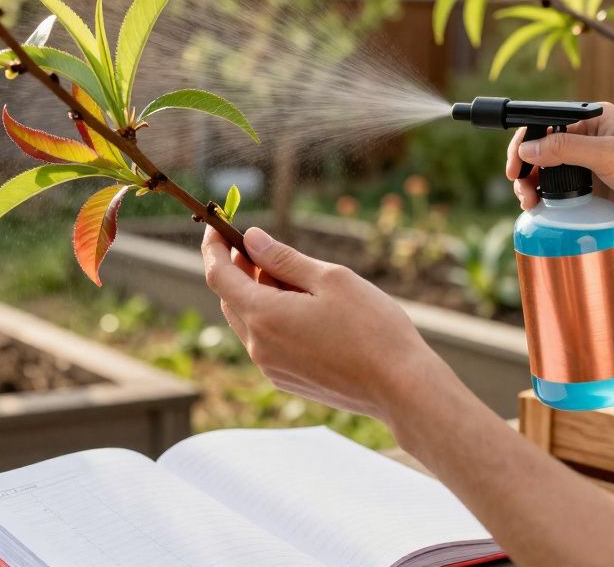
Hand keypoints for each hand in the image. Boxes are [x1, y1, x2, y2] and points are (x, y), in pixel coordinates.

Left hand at [200, 226, 450, 422]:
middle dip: (239, 269)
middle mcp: (259, 346)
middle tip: (264, 248)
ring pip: (248, 321)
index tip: (217, 224)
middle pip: (231, 298)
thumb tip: (252, 239)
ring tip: (296, 279)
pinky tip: (305, 309)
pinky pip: (265, 341)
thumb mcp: (330, 279)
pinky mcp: (286, 380)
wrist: (400, 387)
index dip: (213, 247)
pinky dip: (271, 317)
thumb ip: (283, 259)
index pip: (218, 275)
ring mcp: (271, 368)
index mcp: (264, 316)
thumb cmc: (372, 327)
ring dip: (258, 294)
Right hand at [505, 102, 613, 230]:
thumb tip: (527, 150)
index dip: (523, 144)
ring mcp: (592, 165)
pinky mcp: (597, 189)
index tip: (514, 167)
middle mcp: (589, 138)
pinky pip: (564, 193)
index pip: (543, 124)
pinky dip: (550, 201)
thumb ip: (564, 149)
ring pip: (549, 174)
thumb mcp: (607, 154)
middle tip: (522, 191)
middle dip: (526, 170)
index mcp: (591, 118)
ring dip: (534, 187)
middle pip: (542, 150)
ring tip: (530, 204)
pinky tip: (544, 211)